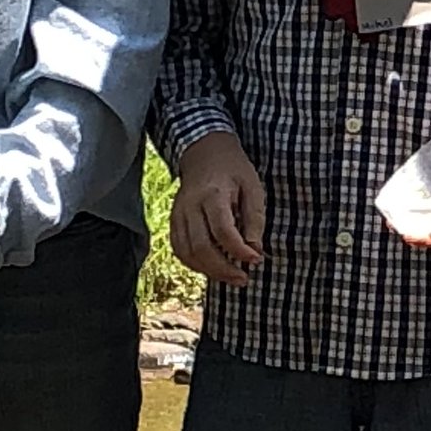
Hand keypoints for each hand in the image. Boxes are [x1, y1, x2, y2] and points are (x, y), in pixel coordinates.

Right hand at [172, 136, 267, 285]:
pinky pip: (179, 249)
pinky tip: (212, 269)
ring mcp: (178, 214)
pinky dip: (195, 264)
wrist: (204, 152)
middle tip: (243, 278)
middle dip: (223, 268)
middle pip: (201, 247)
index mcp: (212, 194)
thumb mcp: (252, 186)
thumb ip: (254, 218)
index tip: (256, 260)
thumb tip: (254, 249)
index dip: (240, 250)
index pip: (223, 230)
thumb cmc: (233, 170)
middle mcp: (190, 206)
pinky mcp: (174, 221)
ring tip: (231, 277)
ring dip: (209, 271)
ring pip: (187, 252)